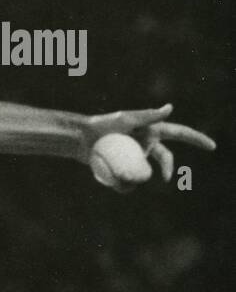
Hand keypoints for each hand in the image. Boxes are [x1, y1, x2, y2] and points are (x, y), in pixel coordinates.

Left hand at [82, 103, 215, 182]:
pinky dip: (124, 183)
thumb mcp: (124, 119)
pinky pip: (130, 180)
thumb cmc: (101, 125)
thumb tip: (170, 107)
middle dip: (168, 167)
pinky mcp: (125, 167)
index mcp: (152, 130)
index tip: (212, 146)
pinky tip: (114, 179)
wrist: (79, 138)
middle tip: (166, 179)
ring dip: (138, 176)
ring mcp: (137, 156)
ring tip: (122, 174)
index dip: (196, 139)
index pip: (179, 133)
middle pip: (166, 158)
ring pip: (147, 171)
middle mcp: (147, 143)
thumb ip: (147, 115)